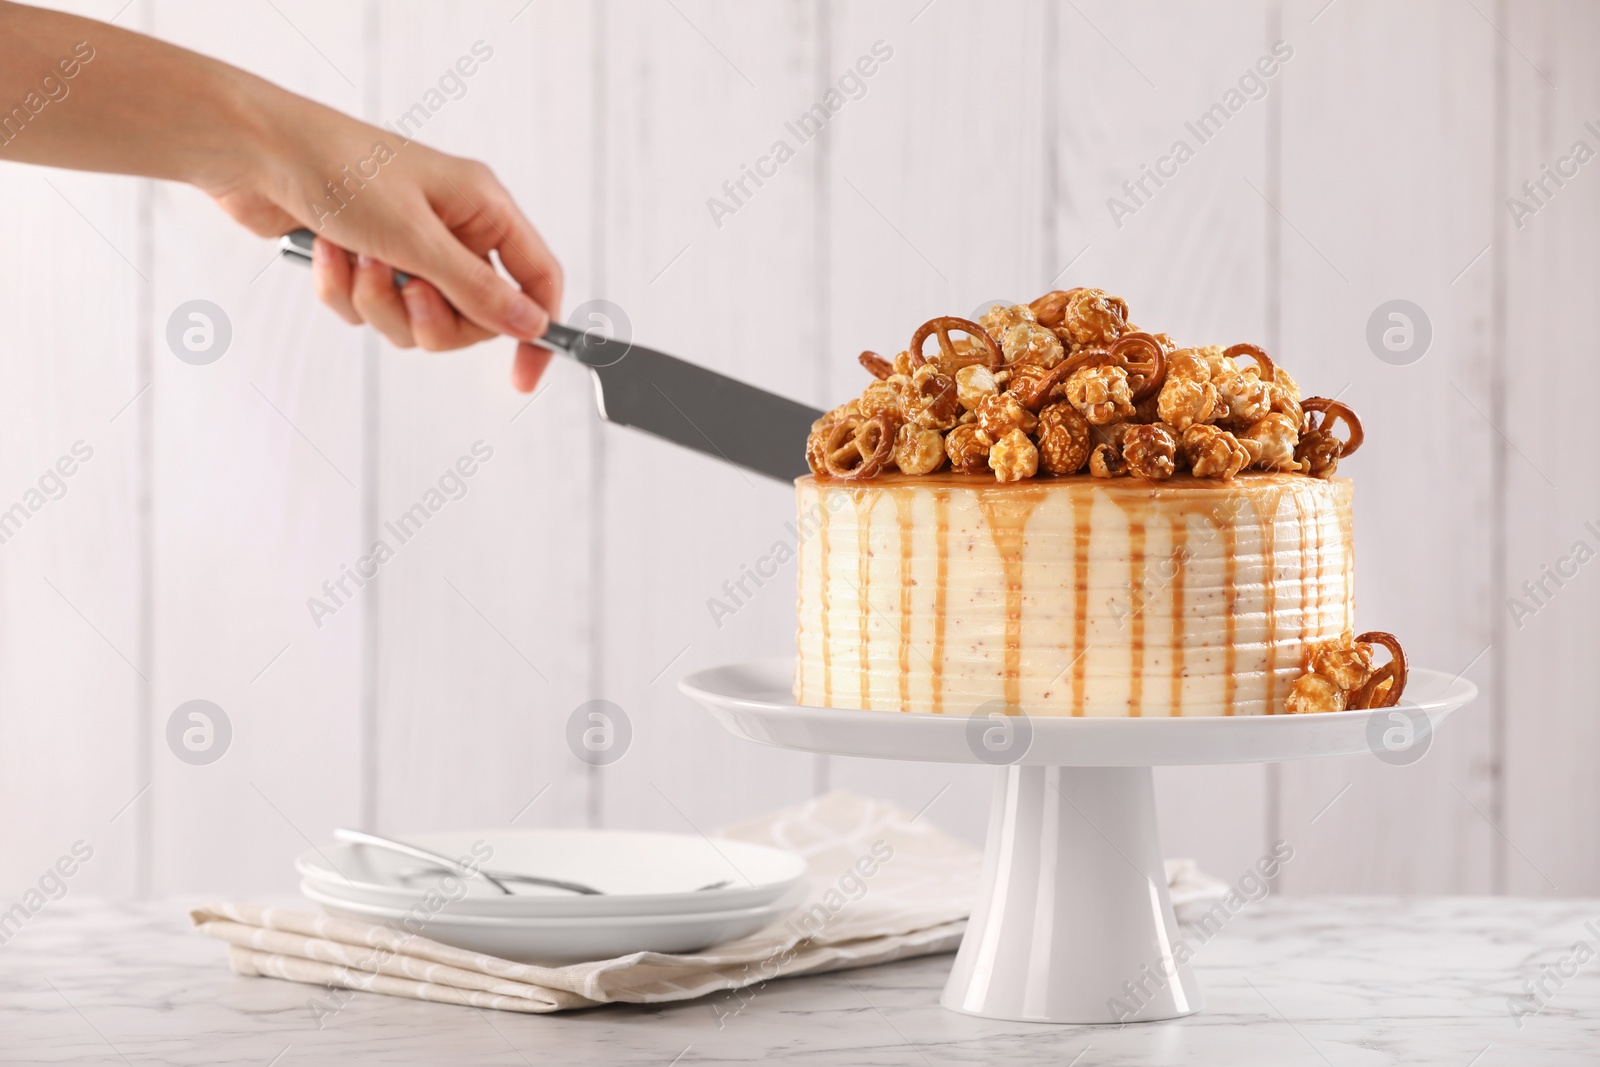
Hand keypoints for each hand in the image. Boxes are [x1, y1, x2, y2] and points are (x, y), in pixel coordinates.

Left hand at [204, 92, 560, 391]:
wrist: (251, 152)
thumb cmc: (337, 169)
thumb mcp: (417, 239)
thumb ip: (478, 290)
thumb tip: (531, 326)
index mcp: (482, 207)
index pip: (537, 278)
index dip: (535, 329)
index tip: (522, 375)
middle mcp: (453, 227)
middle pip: (474, 315)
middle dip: (431, 317)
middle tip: (408, 293)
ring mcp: (408, 245)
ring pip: (417, 320)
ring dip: (379, 303)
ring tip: (356, 260)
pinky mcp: (366, 259)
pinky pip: (372, 310)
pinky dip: (345, 291)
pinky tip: (327, 253)